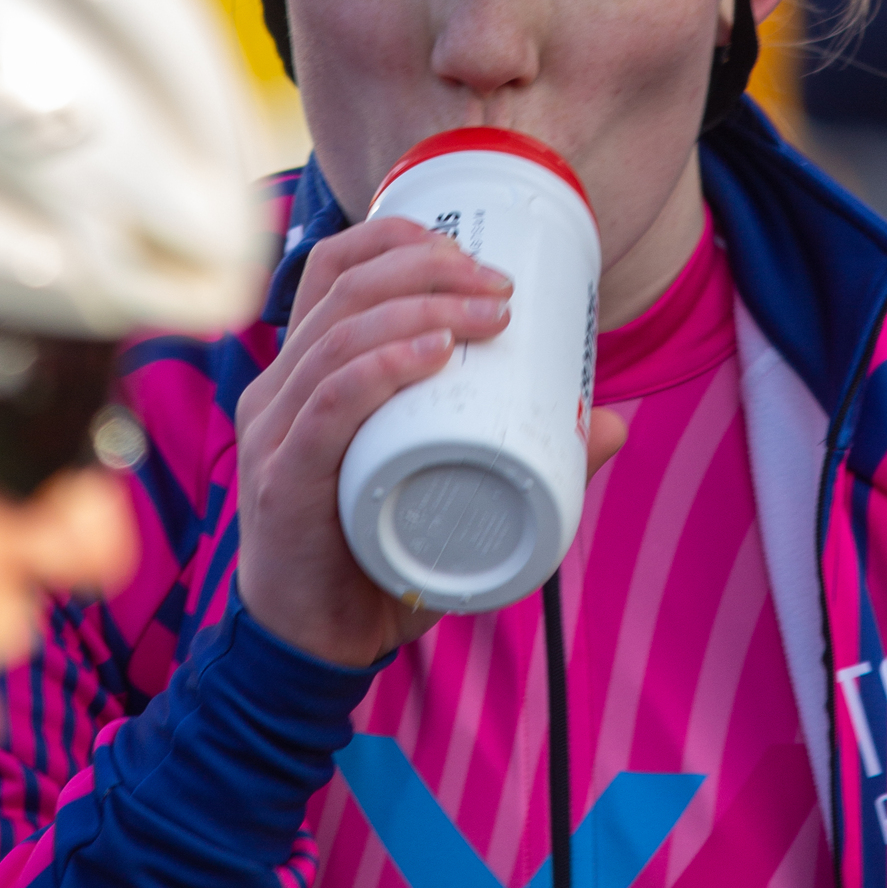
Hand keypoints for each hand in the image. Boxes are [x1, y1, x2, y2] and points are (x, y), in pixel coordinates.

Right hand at [235, 218, 624, 665]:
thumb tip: (611, 423)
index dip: (401, 239)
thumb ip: (520, 454)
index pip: (336, 269)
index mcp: (305, 372)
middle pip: (345, 288)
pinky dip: (383, 368)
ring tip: (491, 315)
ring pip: (342, 335)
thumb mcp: (446, 488)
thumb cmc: (376, 555)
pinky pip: (328, 404)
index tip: (476, 253)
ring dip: (424, 309)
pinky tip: (433, 355)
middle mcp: (279, 389)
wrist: (315, 648)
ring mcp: (274, 433)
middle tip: (502, 289)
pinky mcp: (283, 481)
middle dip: (430, 268)